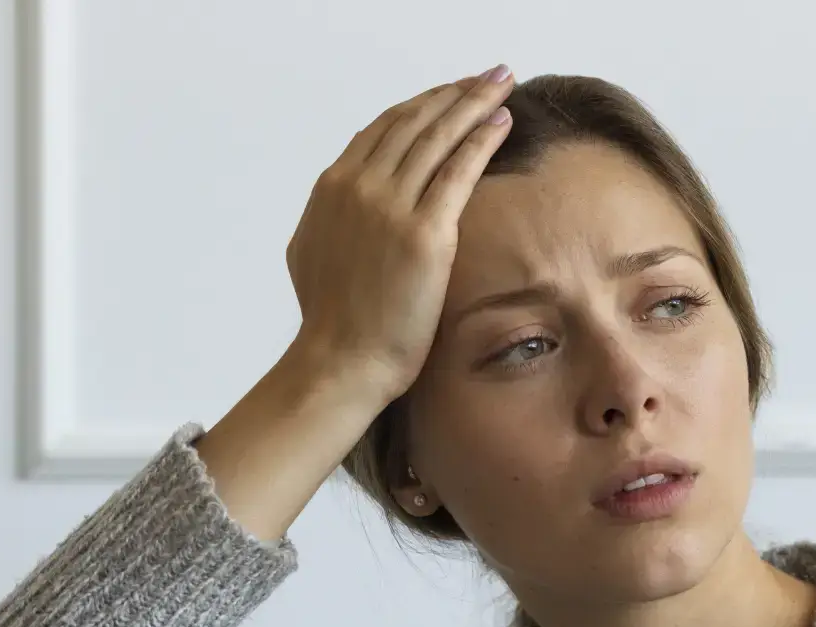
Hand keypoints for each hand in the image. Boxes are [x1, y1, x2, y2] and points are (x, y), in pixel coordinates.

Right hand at [285, 66, 516, 401]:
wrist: (341, 360)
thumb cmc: (331, 320)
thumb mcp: (314, 251)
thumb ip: (332, 216)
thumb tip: (343, 203)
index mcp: (332, 187)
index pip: (383, 129)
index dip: (421, 106)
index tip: (448, 94)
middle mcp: (358, 186)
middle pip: (414, 122)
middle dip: (454, 93)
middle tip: (487, 76)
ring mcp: (390, 206)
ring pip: (438, 137)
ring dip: (474, 103)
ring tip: (501, 85)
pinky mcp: (424, 232)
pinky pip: (459, 170)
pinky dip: (481, 139)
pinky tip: (501, 122)